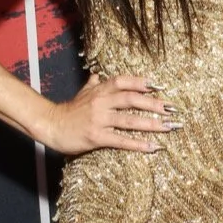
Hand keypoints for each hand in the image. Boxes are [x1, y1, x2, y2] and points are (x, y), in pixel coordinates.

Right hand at [43, 74, 181, 155]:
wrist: (51, 125)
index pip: (123, 82)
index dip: (141, 82)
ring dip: (151, 124)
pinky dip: (138, 144)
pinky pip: (121, 140)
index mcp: (99, 91)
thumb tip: (98, 75)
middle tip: (172, 109)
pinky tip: (153, 147)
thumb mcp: (81, 93)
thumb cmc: (69, 111)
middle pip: (132, 100)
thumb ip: (93, 85)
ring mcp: (99, 119)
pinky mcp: (96, 137)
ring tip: (168, 127)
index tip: (159, 86)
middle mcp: (101, 102)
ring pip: (130, 120)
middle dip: (154, 104)